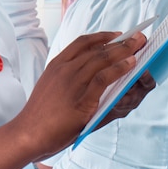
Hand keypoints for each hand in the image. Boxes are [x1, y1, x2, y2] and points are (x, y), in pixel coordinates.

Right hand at [12, 30, 149, 161]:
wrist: (28, 133)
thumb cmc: (40, 114)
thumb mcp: (50, 86)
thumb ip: (68, 77)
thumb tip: (93, 73)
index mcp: (57, 64)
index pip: (82, 42)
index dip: (102, 36)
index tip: (117, 34)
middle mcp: (65, 68)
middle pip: (97, 49)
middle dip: (120, 42)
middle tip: (137, 37)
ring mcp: (72, 82)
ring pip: (102, 59)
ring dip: (124, 51)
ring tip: (139, 47)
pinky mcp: (81, 99)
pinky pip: (104, 78)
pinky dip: (119, 69)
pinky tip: (131, 65)